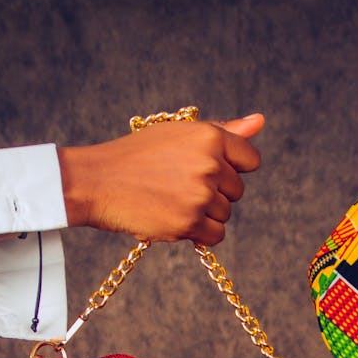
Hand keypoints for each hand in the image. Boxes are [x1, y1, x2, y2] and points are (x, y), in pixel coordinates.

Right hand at [57, 113, 264, 244]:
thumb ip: (223, 132)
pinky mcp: (189, 222)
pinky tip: (174, 218)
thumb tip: (260, 122)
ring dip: (204, 213)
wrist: (97, 181)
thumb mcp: (179, 134)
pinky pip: (215, 235)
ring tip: (171, 201)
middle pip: (237, 190)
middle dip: (215, 192)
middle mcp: (210, 164)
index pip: (250, 159)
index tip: (209, 171)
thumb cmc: (137, 156)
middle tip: (179, 186)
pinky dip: (199, 233)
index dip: (232, 168)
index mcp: (209, 137)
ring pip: (225, 214)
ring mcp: (200, 195)